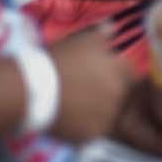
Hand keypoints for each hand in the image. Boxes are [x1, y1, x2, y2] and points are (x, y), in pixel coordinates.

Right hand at [46, 24, 132, 142]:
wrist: (32, 88)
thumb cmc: (58, 60)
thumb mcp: (82, 40)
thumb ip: (103, 33)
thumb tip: (113, 27)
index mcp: (119, 71)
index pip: (128, 72)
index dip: (114, 72)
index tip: (97, 74)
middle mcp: (117, 94)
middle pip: (119, 94)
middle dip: (106, 92)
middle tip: (83, 90)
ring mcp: (106, 116)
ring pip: (107, 115)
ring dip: (96, 111)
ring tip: (73, 106)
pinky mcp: (91, 134)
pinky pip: (92, 131)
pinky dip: (82, 127)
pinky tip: (67, 119)